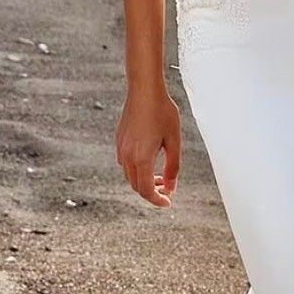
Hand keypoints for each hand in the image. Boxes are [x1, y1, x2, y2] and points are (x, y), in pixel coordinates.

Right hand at [115, 86, 181, 206]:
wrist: (144, 90)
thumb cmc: (162, 112)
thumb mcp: (174, 141)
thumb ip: (173, 166)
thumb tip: (171, 187)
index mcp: (141, 158)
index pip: (146, 190)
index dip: (157, 200)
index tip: (168, 203)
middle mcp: (127, 156)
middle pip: (136, 186)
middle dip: (152, 191)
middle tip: (168, 189)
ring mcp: (121, 148)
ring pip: (130, 175)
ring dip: (144, 180)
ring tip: (161, 175)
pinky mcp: (119, 140)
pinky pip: (126, 163)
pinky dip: (137, 169)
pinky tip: (150, 160)